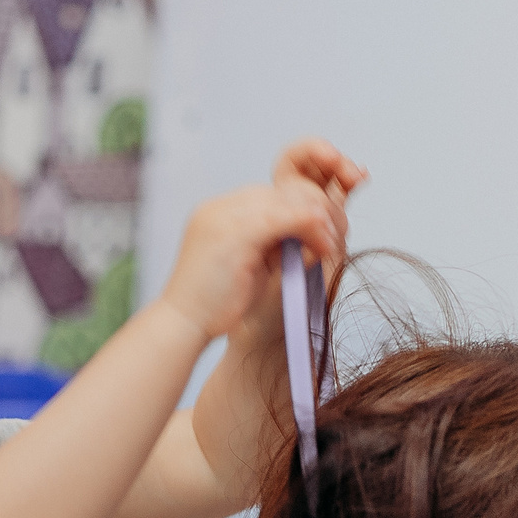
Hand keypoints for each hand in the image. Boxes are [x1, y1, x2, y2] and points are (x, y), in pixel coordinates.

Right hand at [158, 140, 361, 342]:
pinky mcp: (234, 232)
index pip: (270, 198)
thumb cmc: (214, 306)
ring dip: (315, 219)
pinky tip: (325, 245)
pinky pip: (283, 217)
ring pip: (285, 201)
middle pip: (279, 193)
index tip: (324, 231)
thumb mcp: (247, 267)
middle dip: (312, 210)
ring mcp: (224, 216)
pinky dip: (309, 227)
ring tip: (332, 242)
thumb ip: (270, 247)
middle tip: (335, 234)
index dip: (301, 211)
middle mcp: (219, 208)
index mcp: (219, 214)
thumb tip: (309, 236)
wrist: (182, 324)